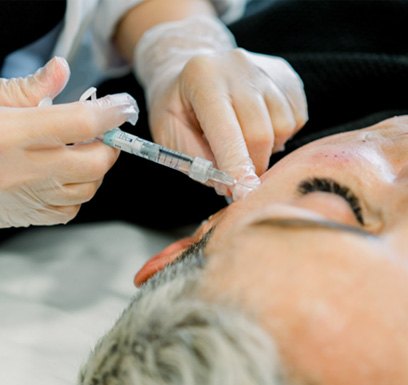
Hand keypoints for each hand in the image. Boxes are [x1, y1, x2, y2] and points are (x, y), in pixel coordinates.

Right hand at [0, 57, 137, 227]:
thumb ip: (28, 88)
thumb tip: (61, 69)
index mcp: (15, 133)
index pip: (80, 123)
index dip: (110, 113)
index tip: (123, 107)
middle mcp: (26, 169)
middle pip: (94, 163)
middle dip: (109, 146)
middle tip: (102, 134)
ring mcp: (30, 196)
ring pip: (88, 189)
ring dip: (95, 169)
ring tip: (81, 153)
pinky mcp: (31, 214)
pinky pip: (71, 210)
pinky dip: (78, 192)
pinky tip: (65, 177)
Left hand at [135, 16, 307, 199]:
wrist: (196, 69)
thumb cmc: (179, 105)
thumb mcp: (169, 132)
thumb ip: (197, 160)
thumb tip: (230, 186)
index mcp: (203, 77)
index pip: (226, 130)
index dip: (235, 166)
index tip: (242, 194)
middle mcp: (239, 67)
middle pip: (260, 132)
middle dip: (252, 165)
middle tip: (239, 175)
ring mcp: (266, 69)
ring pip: (282, 127)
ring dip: (266, 148)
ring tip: (243, 140)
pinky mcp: (287, 77)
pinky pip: (295, 118)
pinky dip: (280, 134)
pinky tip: (259, 126)